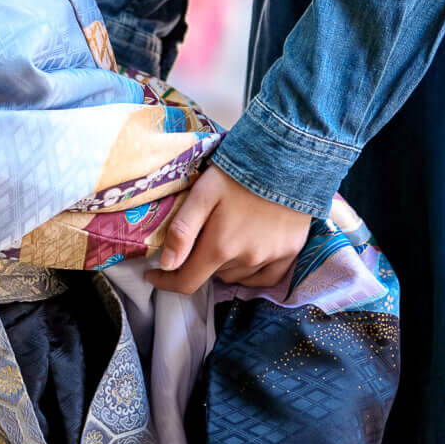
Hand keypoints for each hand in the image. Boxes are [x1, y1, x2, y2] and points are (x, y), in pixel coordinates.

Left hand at [150, 164, 311, 295]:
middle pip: (212, 275)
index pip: (187, 283)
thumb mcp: (203, 194)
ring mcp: (271, 259)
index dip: (166, 282)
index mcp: (220, 247)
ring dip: (225, 265)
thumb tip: (166, 264)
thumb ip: (183, 230)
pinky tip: (247, 253)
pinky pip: (265, 278)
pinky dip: (251, 272)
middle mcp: (246, 259)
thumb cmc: (240, 173)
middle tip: (202, 234)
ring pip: (236, 276)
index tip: (154, 274)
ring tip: (227, 235)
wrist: (287, 160)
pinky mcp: (290, 253)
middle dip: (200, 261)